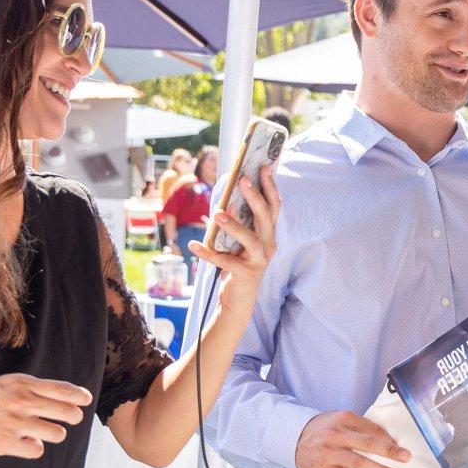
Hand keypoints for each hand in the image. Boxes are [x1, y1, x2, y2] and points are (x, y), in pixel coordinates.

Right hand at [0, 373, 91, 458]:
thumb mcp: (3, 385)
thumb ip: (30, 389)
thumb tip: (63, 399)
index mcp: (21, 382)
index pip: (62, 389)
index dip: (79, 396)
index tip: (85, 400)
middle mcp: (21, 400)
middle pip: (68, 412)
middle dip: (72, 417)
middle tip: (67, 420)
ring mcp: (15, 422)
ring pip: (57, 433)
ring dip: (52, 434)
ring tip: (38, 432)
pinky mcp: (6, 443)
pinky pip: (37, 450)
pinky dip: (33, 448)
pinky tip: (22, 443)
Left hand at [188, 165, 280, 315]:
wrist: (238, 300)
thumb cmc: (238, 264)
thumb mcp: (240, 241)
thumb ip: (238, 221)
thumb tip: (223, 197)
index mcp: (269, 233)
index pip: (274, 205)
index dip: (270, 186)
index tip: (263, 166)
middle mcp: (268, 244)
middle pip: (266, 217)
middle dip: (255, 197)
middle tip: (242, 180)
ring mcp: (259, 260)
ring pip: (250, 239)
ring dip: (234, 225)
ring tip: (217, 214)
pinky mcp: (246, 274)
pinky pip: (226, 262)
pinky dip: (208, 253)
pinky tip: (193, 246)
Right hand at [294, 410, 411, 467]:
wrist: (291, 439)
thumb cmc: (321, 430)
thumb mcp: (337, 419)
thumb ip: (358, 426)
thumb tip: (386, 439)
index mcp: (342, 419)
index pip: (370, 428)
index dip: (387, 438)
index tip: (400, 446)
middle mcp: (336, 434)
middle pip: (367, 443)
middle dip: (389, 452)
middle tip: (405, 458)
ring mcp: (329, 452)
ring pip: (358, 462)